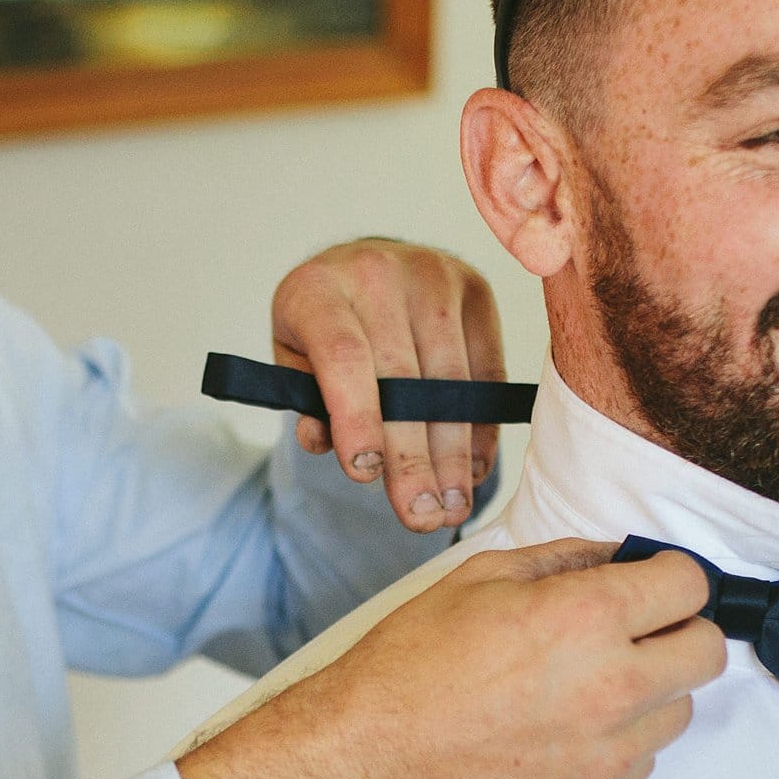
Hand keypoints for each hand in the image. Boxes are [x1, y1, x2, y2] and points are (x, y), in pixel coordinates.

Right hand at [177, 540, 725, 778]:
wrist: (365, 761)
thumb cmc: (410, 667)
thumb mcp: (480, 579)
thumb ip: (564, 560)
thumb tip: (618, 558)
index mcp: (583, 618)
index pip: (691, 587)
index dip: (670, 578)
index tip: (651, 584)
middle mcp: (610, 689)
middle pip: (706, 653)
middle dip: (676, 633)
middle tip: (633, 634)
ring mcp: (607, 757)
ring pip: (677, 713)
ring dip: (646, 694)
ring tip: (581, 691)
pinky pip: (640, 765)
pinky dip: (614, 746)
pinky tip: (557, 735)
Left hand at [268, 239, 505, 532]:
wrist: (361, 262)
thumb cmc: (322, 320)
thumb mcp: (294, 353)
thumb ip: (304, 398)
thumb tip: (322, 442)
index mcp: (319, 289)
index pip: (343, 358)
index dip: (356, 418)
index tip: (364, 475)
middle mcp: (378, 272)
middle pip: (403, 378)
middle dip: (413, 457)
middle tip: (420, 516)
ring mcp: (433, 274)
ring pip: (450, 378)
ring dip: (453, 452)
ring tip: (451, 506)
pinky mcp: (474, 288)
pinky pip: (485, 368)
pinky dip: (480, 426)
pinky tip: (472, 470)